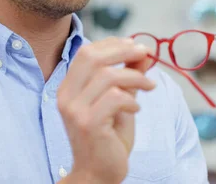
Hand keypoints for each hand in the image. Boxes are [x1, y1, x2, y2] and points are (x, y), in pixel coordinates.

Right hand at [57, 37, 154, 183]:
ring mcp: (75, 110)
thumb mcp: (119, 100)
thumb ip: (127, 76)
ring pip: (107, 76)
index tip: (135, 45)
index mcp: (69, 87)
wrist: (97, 174)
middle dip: (123, 50)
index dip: (112, 44)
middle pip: (92, 56)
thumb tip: (142, 53)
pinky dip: (131, 99)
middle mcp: (66, 96)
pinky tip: (136, 108)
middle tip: (146, 53)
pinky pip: (114, 97)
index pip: (87, 52)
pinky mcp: (88, 124)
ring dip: (135, 77)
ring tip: (149, 86)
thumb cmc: (107, 138)